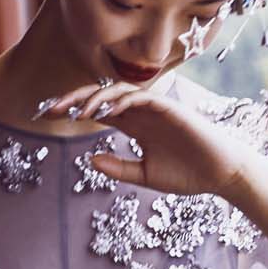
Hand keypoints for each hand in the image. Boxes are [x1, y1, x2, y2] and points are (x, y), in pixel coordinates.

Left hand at [38, 76, 249, 201]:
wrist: (220, 174)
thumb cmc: (187, 173)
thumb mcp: (145, 176)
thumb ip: (119, 168)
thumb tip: (90, 162)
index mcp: (134, 125)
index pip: (97, 111)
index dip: (73, 110)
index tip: (47, 116)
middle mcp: (141, 111)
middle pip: (101, 96)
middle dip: (74, 99)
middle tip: (48, 108)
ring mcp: (155, 107)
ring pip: (118, 92)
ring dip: (95, 99)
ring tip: (75, 112)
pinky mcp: (170, 108)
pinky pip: (142, 98)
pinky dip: (122, 102)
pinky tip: (106, 113)